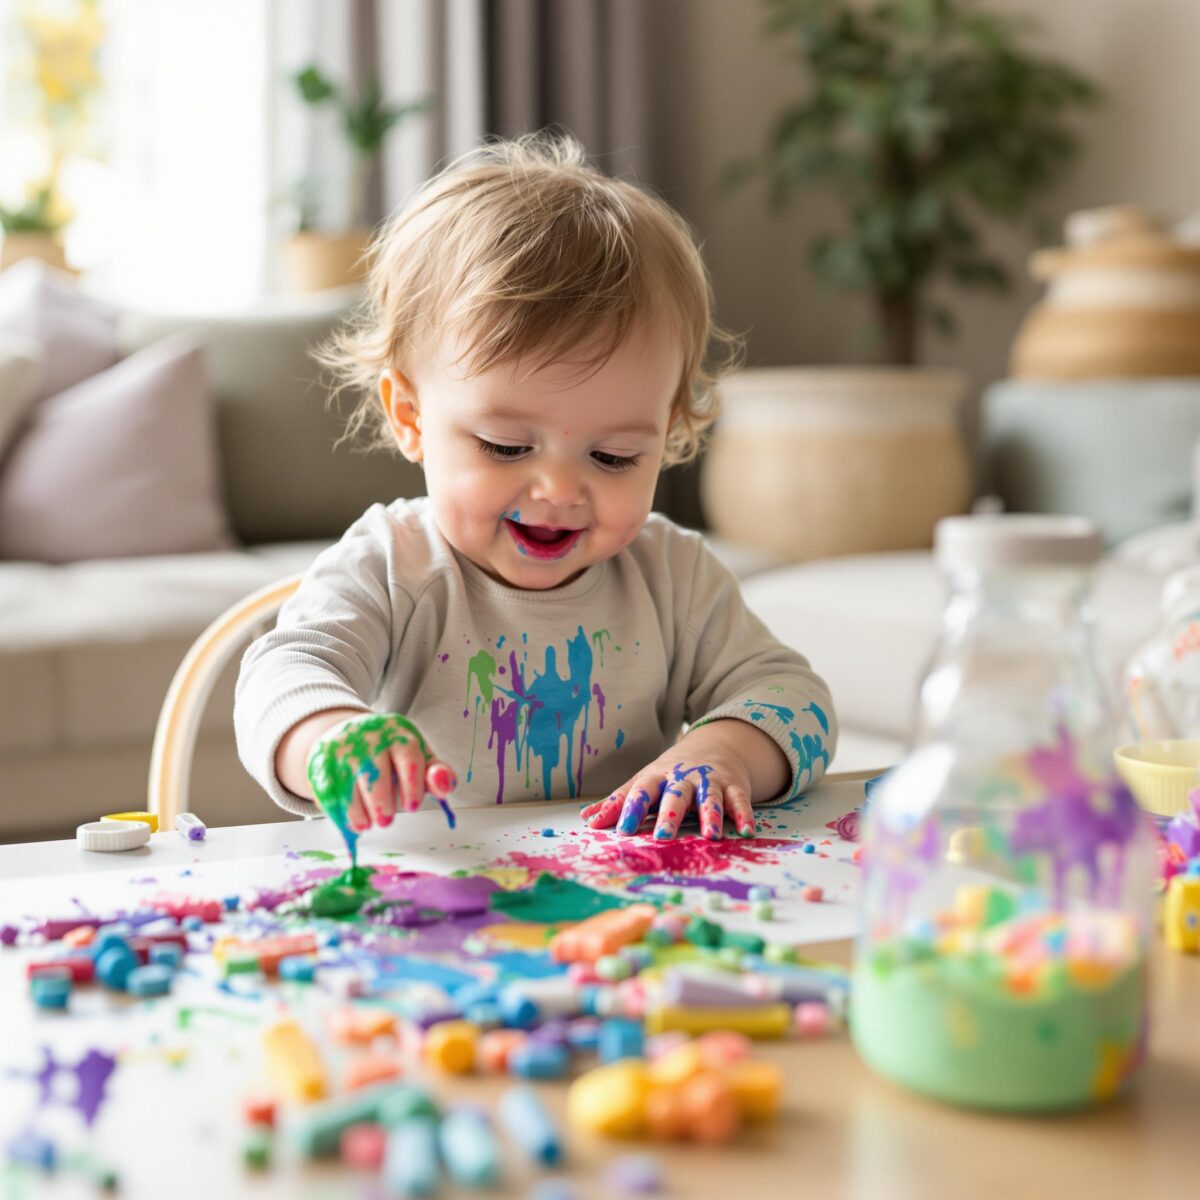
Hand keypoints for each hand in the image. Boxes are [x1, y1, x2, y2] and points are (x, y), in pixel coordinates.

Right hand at [305, 712, 456, 832]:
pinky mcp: (321, 764)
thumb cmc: (391, 754)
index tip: (411, 807)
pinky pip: (330, 796)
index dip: (412, 788)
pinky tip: (354, 822)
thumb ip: (438, 775)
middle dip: (383, 806)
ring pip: (350, 791)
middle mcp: (368, 736)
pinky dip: (343, 816)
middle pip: (375, 778)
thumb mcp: (420, 758)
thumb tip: (444, 785)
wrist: (347, 735)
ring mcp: (342, 749)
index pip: (409, 759)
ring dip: (361, 816)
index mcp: (398, 732)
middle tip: (386, 819)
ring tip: (369, 823)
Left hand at [580, 719, 787, 840]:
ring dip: (710, 815)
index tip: (622, 831)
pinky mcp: (734, 785)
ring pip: (711, 797)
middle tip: (662, 836)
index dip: (630, 810)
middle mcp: (683, 777)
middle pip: (675, 795)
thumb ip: (619, 802)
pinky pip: (740, 800)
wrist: (713, 747)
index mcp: (657, 777)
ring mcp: (710, 780)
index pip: (641, 792)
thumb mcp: (645, 782)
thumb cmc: (670, 774)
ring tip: (710, 835)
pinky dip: (744, 815)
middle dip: (669, 814)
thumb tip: (587, 821)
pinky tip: (747, 831)